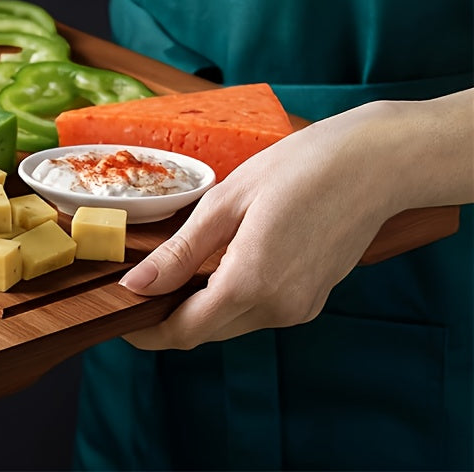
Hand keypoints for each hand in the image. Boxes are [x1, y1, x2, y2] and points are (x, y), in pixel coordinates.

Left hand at [119, 100, 431, 348]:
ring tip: (177, 269)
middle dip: (169, 317)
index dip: (147, 331)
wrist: (374, 163)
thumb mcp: (226, 203)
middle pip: (206, 330)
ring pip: (232, 322)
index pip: (184, 330)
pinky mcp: (313, 299)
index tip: (121, 318)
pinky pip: (259, 310)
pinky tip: (221, 263)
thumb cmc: (299, 168)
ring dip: (200, 305)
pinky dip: (231, 296)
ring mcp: (301, 307)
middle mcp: (279, 308)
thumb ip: (180, 253)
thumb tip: (136, 285)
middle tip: (140, 285)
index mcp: (251, 283)